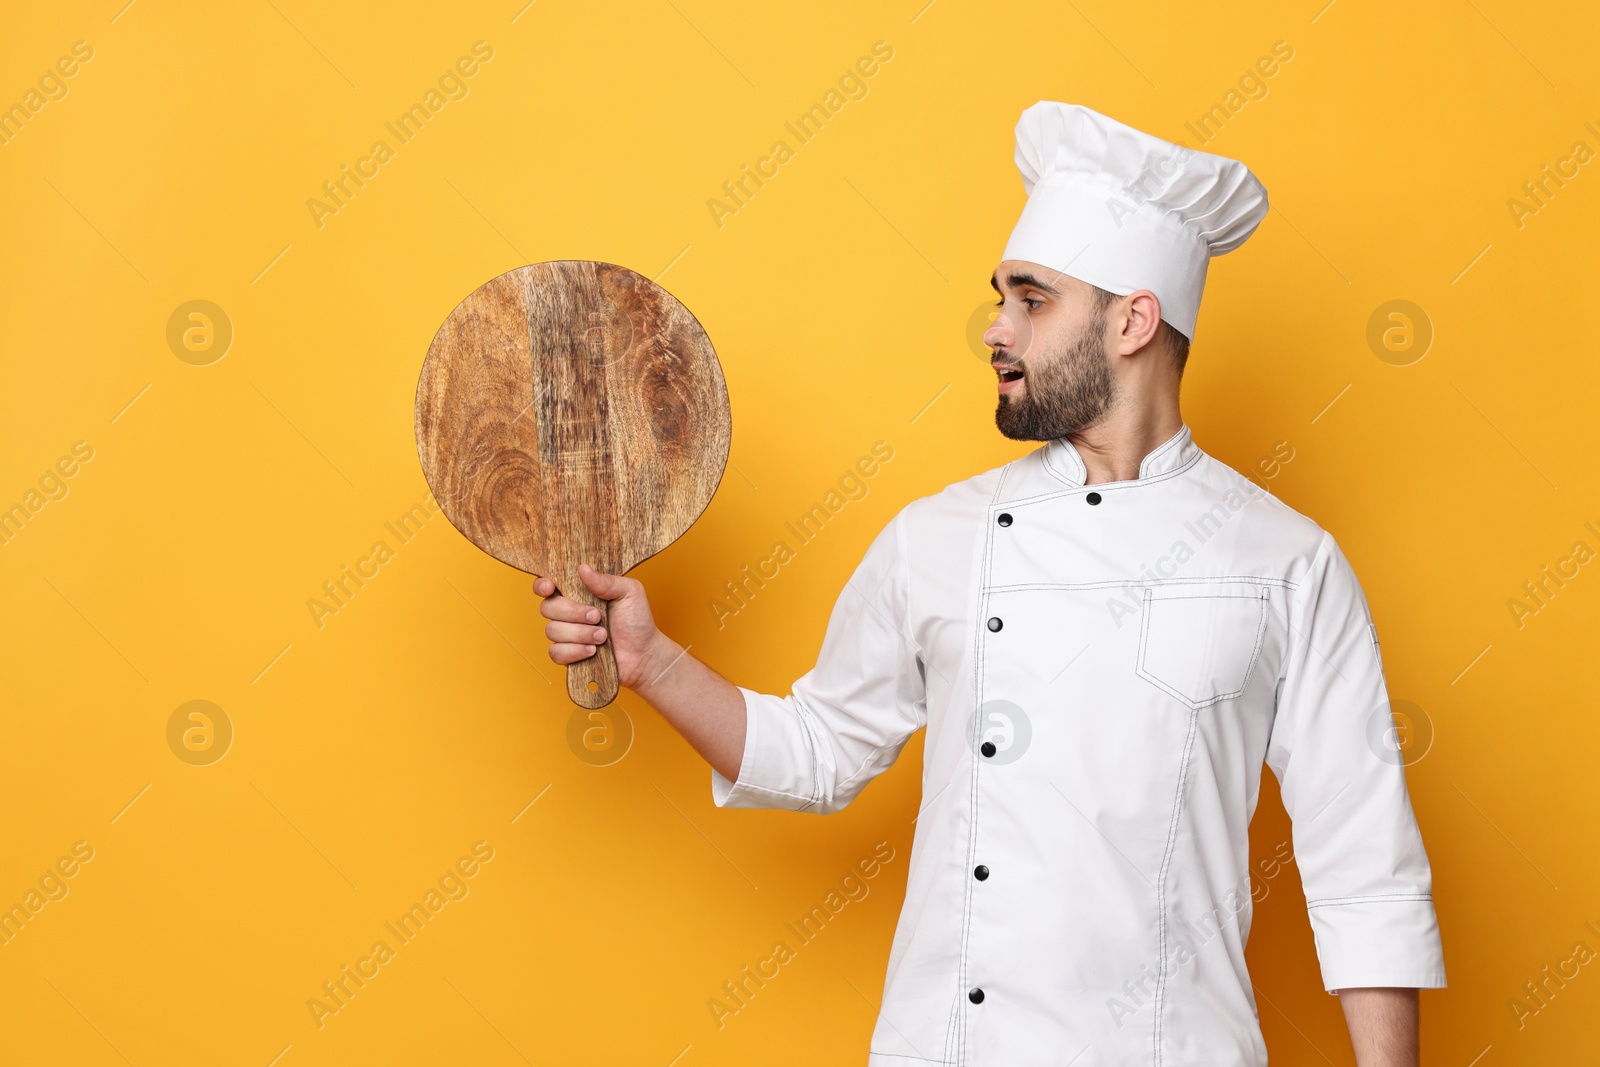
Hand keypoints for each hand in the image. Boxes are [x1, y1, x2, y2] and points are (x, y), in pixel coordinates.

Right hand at [534, 563, 667, 690]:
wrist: (644, 654)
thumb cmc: (637, 620)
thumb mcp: (629, 592)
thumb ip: (606, 581)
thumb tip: (583, 569)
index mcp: (579, 592)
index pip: (548, 585)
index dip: (543, 585)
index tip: (550, 587)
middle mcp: (568, 611)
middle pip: (548, 607)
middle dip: (573, 612)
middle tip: (598, 617)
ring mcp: (566, 634)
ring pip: (552, 630)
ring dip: (580, 634)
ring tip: (603, 636)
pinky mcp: (568, 655)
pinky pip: (556, 652)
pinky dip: (575, 651)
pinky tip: (593, 651)